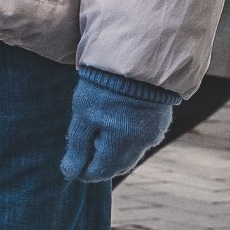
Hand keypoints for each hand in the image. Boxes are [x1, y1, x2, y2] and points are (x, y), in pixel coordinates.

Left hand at [60, 66, 178, 183]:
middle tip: (82, 154)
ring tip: (96, 138)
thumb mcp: (84, 114)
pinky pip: (141, 140)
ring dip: (113, 153)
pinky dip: (126, 140)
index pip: (101, 170)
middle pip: (118, 165)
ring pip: (131, 154)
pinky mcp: (159, 120)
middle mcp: (142, 143)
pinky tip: (115, 128)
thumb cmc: (104, 86)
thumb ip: (78, 146)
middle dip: (99, 163)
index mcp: (121, 143)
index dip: (84, 172)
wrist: (137, 56)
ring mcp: (153, 132)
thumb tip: (70, 173)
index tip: (71, 168)